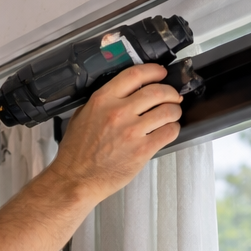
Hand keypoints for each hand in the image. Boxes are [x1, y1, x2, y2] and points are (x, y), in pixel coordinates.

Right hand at [48, 63, 182, 201]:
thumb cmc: (77, 152)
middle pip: (156, 91)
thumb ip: (101, 102)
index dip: (153, 71)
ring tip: (173, 114)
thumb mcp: (82, 116)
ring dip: (175, 110)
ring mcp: (131, 132)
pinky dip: (173, 129)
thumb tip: (122, 93)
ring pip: (167, 111)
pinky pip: (168, 132)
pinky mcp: (142, 150)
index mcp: (103, 100)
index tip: (161, 73)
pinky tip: (169, 130)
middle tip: (172, 96)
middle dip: (170, 92)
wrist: (76, 179)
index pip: (135, 74)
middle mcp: (118, 112)